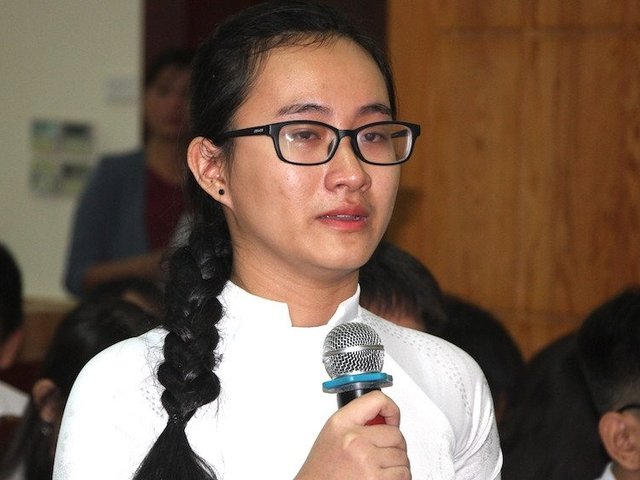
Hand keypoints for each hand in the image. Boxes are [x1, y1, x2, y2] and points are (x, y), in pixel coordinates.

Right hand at [295, 391, 410, 479]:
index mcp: (342, 424)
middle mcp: (354, 440)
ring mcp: (366, 461)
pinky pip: (403, 475)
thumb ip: (356, 421)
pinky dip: (399, 478)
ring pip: (402, 457)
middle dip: (394, 445)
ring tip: (380, 468)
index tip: (392, 419)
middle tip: (382, 453)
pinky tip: (384, 477)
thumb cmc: (322, 469)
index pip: (377, 400)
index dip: (391, 409)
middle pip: (396, 434)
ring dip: (397, 464)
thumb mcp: (332, 434)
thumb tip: (385, 420)